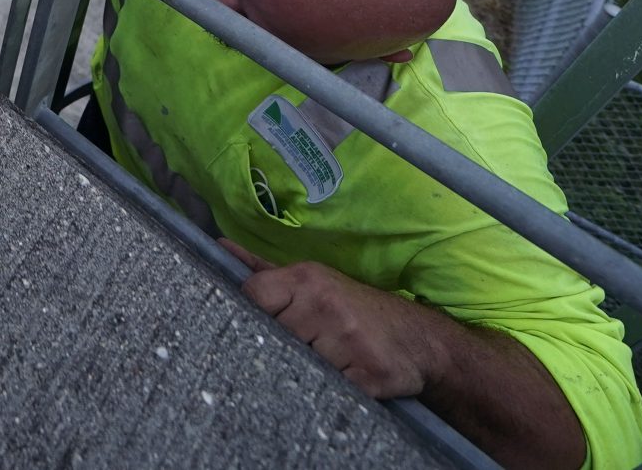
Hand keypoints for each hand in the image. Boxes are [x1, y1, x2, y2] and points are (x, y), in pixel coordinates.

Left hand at [221, 241, 443, 400]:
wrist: (421, 341)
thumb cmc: (354, 311)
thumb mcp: (312, 282)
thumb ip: (264, 272)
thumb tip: (221, 247)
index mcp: (307, 280)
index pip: (254, 295)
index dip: (253, 315)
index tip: (265, 326)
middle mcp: (325, 305)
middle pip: (273, 337)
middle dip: (283, 348)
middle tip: (302, 348)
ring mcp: (348, 341)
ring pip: (299, 367)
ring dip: (307, 372)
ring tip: (328, 362)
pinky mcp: (369, 377)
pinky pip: (330, 394)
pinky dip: (332, 394)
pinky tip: (346, 380)